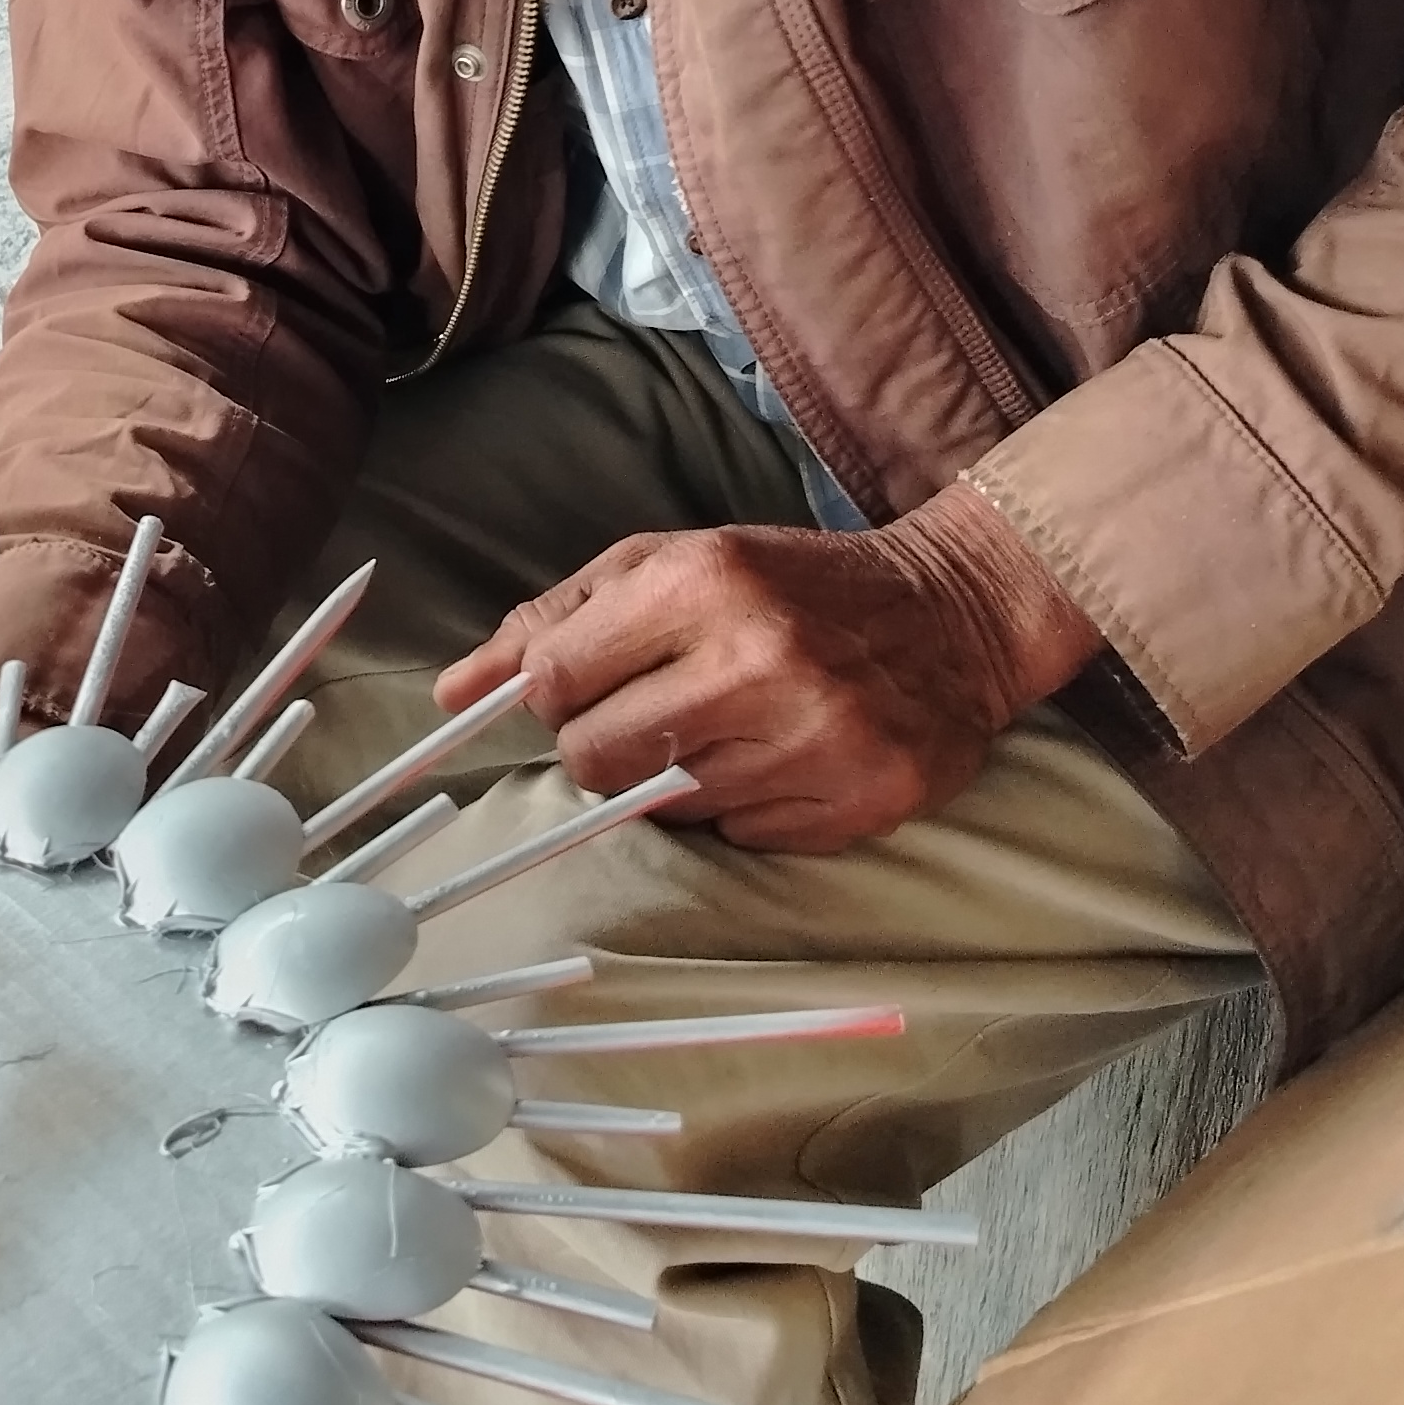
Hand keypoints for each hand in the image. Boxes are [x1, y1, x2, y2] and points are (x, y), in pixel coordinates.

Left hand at [434, 479, 1104, 854]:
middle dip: (601, 747)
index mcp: (701, 583)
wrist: (953, 614)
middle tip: (649, 716)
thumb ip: (555, 621)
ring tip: (726, 727)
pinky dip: (742, 808)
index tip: (579, 691)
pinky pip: (740, 838)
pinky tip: (778, 758)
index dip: (551, 697)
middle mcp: (756, 661)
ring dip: (674, 778)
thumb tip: (450, 692)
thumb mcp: (669, 566)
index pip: (553, 682)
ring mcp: (813, 739)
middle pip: (595, 759)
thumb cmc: (788, 583)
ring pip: (663, 807)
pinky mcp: (858, 802)